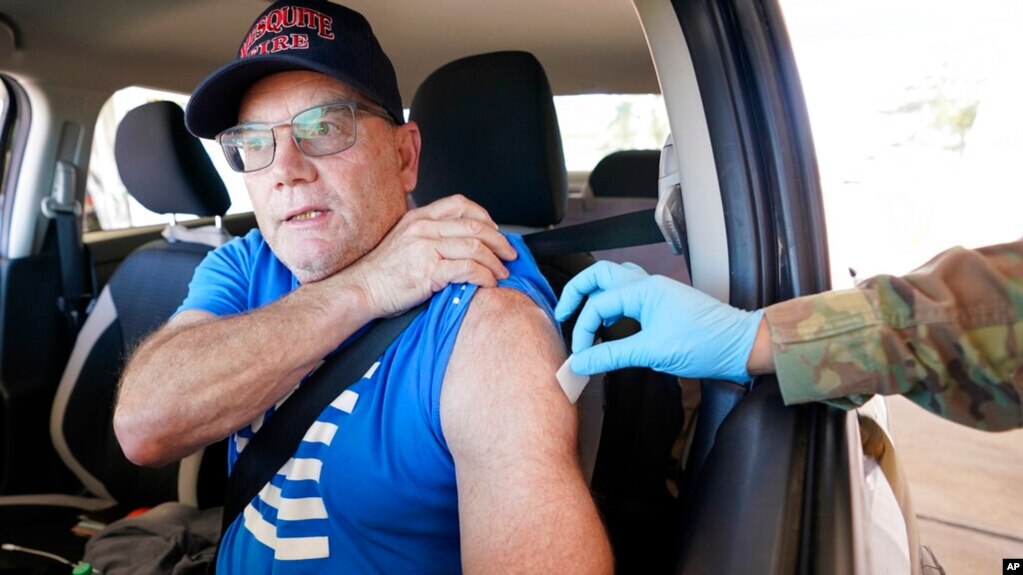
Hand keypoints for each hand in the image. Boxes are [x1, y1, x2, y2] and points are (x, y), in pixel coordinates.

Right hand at [345, 195, 517, 316]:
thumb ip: (429, 235)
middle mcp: (423, 228)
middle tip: (509, 253)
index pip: (460, 204)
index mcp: (418, 217)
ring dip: (495, 261)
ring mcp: (426, 248)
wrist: (360, 289)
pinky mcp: (429, 270)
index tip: (495, 231)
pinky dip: (484, 275)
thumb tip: (459, 241)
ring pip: (475, 246)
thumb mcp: (404, 241)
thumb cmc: (382, 272)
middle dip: (499, 241)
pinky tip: (489, 282)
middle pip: (474, 225)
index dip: (484, 216)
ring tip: (501, 272)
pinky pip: (468, 269)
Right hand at [554, 261, 763, 381]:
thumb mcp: (652, 352)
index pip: (598, 304)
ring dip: (595, 295)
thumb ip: (611, 356)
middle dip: (577, 292)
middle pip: (600, 275)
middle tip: (564, 313)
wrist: (741, 346)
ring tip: (584, 316)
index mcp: (644, 290)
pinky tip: (611, 323)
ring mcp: (657, 292)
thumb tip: (581, 363)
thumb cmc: (705, 344)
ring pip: (615, 281)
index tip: (580, 356)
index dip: (583, 329)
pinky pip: (629, 294)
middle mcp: (648, 284)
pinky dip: (612, 304)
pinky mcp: (663, 304)